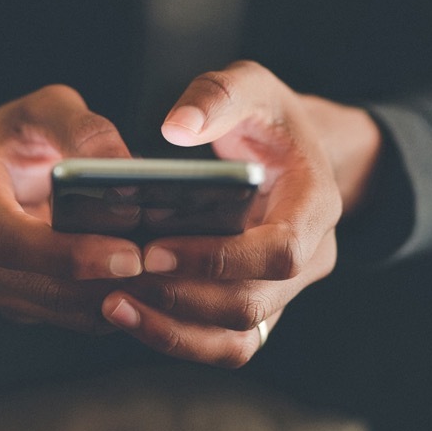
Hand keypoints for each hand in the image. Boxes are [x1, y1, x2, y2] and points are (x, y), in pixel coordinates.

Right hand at [0, 86, 144, 332]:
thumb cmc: (17, 135)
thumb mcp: (45, 108)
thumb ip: (83, 128)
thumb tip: (126, 167)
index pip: (10, 240)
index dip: (69, 255)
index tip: (129, 256)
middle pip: (39, 286)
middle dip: (106, 285)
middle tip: (168, 274)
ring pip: (58, 311)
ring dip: (115, 302)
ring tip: (168, 281)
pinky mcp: (11, 304)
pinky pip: (65, 317)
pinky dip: (109, 306)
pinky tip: (147, 287)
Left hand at [99, 60, 379, 366]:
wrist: (287, 152)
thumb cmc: (266, 118)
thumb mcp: (250, 86)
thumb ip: (216, 97)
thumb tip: (175, 128)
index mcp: (318, 204)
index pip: (281, 251)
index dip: (219, 258)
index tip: (155, 247)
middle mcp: (310, 258)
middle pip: (253, 302)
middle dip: (183, 297)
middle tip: (119, 278)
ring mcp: (284, 291)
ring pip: (238, 337)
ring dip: (174, 329)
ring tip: (113, 304)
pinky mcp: (255, 308)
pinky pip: (222, 344)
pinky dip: (176, 337)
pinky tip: (127, 316)